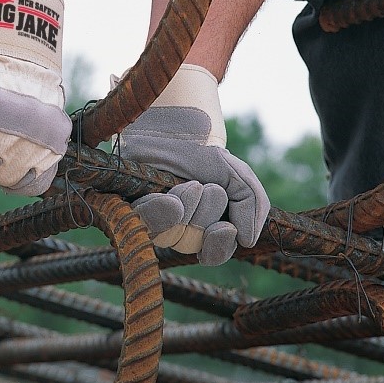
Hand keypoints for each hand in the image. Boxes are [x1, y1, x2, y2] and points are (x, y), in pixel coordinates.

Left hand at [119, 65, 269, 263]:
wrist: (173, 129)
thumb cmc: (203, 157)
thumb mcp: (237, 175)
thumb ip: (252, 204)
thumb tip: (248, 241)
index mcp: (204, 230)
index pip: (213, 253)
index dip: (218, 245)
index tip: (225, 227)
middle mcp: (177, 230)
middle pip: (193, 243)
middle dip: (205, 213)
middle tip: (203, 186)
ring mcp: (153, 221)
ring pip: (171, 235)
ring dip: (187, 207)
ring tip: (189, 184)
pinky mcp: (131, 208)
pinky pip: (146, 223)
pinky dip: (162, 211)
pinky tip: (169, 197)